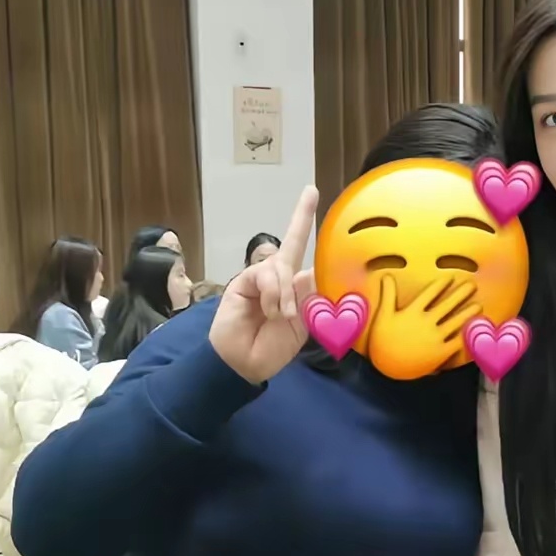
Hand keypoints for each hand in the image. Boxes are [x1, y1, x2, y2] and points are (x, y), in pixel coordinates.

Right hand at [209, 186, 318, 383]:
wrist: (246, 363)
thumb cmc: (275, 347)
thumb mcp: (303, 325)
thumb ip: (309, 298)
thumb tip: (307, 270)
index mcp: (295, 288)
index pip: (305, 254)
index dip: (307, 226)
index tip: (312, 193)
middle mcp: (278, 278)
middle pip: (292, 244)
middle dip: (302, 217)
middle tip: (310, 192)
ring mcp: (259, 278)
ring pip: (281, 267)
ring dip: (285, 293)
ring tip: (280, 316)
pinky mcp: (244, 281)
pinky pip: (265, 276)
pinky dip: (272, 294)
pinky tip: (269, 312)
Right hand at [366, 274, 482, 379]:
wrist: (387, 368)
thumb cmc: (382, 341)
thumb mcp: (383, 315)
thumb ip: (388, 294)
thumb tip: (386, 274)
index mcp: (412, 312)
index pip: (430, 293)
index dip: (441, 284)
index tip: (451, 278)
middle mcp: (426, 322)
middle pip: (447, 304)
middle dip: (461, 293)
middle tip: (472, 285)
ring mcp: (435, 338)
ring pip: (456, 321)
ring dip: (468, 312)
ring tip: (478, 305)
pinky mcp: (440, 353)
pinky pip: (457, 342)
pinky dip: (466, 335)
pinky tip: (474, 329)